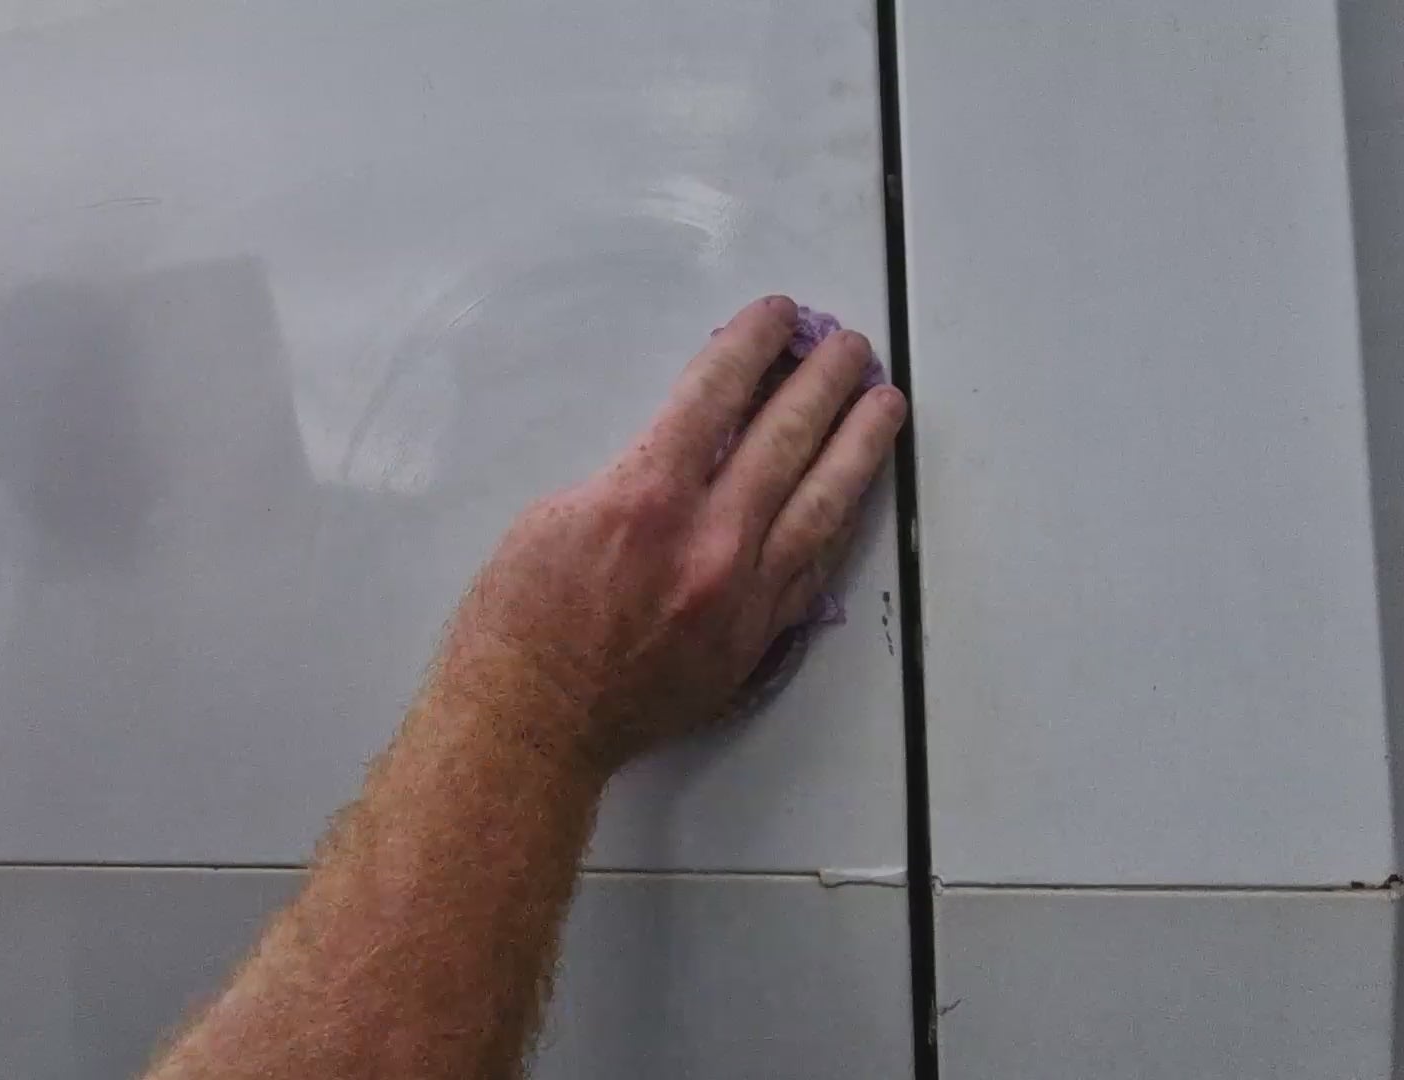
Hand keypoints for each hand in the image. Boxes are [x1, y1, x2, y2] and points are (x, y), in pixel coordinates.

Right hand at [435, 296, 906, 777]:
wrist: (533, 723)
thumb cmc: (518, 625)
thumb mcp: (551, 517)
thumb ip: (628, 477)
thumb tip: (683, 451)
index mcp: (646, 496)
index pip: (715, 394)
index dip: (751, 344)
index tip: (776, 316)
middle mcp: (708, 539)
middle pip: (785, 437)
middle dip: (822, 381)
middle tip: (849, 345)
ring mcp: (742, 592)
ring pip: (821, 502)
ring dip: (858, 444)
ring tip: (884, 404)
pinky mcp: (755, 636)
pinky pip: (814, 566)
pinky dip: (839, 520)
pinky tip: (856, 491)